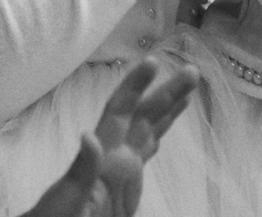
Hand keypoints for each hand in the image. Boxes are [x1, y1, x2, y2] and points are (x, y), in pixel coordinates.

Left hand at [22, 57, 198, 216]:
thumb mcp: (68, 199)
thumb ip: (81, 170)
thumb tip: (88, 136)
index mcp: (102, 153)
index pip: (121, 111)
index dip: (136, 86)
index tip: (153, 62)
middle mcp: (114, 153)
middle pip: (144, 115)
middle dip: (166, 93)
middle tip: (192, 72)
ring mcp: (122, 166)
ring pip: (150, 129)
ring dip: (168, 108)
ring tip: (189, 88)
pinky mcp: (128, 183)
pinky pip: (148, 150)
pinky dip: (160, 134)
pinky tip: (166, 123)